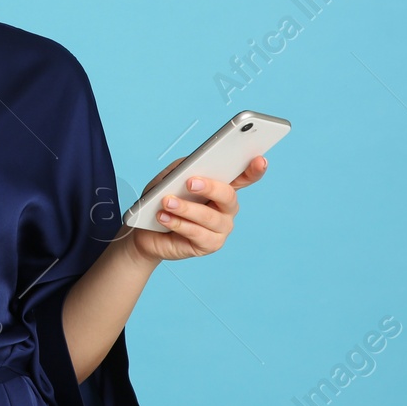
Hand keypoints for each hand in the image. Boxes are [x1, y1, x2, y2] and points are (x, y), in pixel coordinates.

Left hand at [127, 155, 266, 264]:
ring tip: (167, 202)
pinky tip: (164, 217)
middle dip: (210, 188)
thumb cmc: (161, 200)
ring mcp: (221, 228)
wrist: (146, 231)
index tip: (260, 160)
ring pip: (210, 217)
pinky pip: (197, 233)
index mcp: (221, 188)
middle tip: (190, 183)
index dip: (254, 170)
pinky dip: (178, 223)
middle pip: (228, 196)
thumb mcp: (168, 179)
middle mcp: (226, 208)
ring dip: (186, 208)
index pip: (243, 178)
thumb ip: (182, 169)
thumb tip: (192, 166)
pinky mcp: (210, 245)